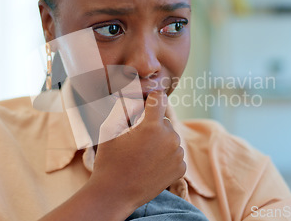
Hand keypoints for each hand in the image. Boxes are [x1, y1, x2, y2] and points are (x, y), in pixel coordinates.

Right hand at [89, 90, 185, 210]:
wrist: (115, 195)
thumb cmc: (109, 161)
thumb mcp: (109, 129)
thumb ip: (123, 107)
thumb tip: (133, 94)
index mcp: (152, 126)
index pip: (159, 98)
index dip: (150, 100)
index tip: (144, 105)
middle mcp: (170, 139)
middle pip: (164, 121)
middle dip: (152, 125)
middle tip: (135, 141)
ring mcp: (177, 155)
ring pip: (170, 138)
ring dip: (159, 142)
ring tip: (141, 156)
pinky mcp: (181, 169)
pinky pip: (174, 154)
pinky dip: (165, 157)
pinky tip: (150, 165)